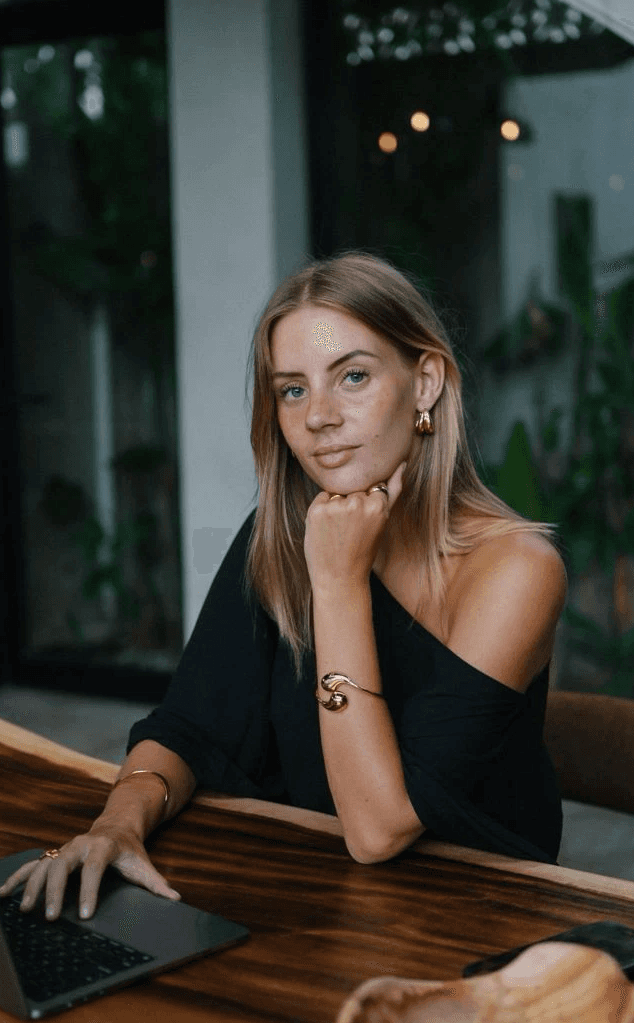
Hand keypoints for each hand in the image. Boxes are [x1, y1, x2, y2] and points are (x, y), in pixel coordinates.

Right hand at [0, 822, 180, 920]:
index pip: (94, 868)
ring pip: (43, 864)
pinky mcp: (54, 854)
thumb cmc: (129, 850)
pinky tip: (4, 894)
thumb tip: (176, 898)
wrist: (116, 827)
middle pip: (62, 865)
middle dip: (55, 890)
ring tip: (26, 910)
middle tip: (50, 917)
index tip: (85, 914)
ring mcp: (64, 849)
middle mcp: (79, 844)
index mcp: (103, 846)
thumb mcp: (143, 863)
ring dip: (32, 886)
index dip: (89, 890)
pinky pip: (32, 865)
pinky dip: (17, 878)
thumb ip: (156, 882)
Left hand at [304, 460, 406, 588]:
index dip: (366, 504)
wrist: (340, 578)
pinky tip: (326, 529)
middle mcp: (357, 503)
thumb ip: (392, 491)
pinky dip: (322, 510)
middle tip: (350, 531)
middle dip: (351, 503)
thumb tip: (402, 463)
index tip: (364, 523)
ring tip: (339, 531)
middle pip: (353, 488)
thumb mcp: (383, 520)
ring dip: (336, 505)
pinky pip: (321, 498)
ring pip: (337, 492)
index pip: (371, 486)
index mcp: (378, 505)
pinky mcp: (317, 511)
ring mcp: (336, 507)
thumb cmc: (363, 550)